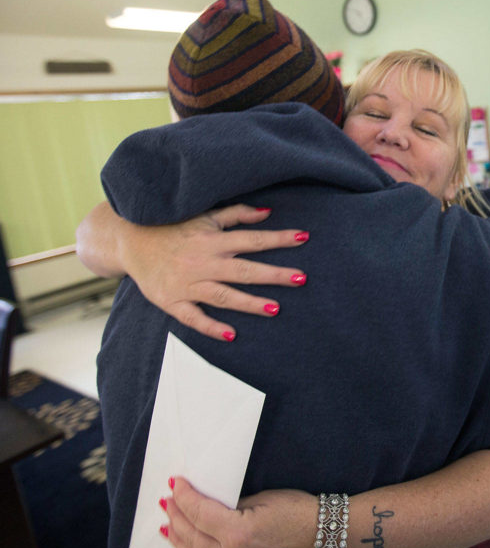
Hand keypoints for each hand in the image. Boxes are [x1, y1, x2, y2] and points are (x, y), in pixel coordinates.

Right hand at [120, 204, 309, 340]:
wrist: (127, 240)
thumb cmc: (172, 227)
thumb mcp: (204, 215)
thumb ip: (236, 214)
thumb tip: (268, 212)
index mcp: (211, 239)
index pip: (252, 239)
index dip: (278, 238)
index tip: (303, 238)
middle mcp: (202, 262)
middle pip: (243, 270)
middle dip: (273, 274)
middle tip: (300, 278)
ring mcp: (187, 283)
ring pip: (223, 295)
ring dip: (249, 302)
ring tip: (275, 308)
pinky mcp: (171, 301)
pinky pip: (192, 317)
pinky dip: (210, 327)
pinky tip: (231, 335)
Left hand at [164, 477, 316, 547]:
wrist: (325, 537)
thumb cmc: (299, 512)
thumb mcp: (263, 499)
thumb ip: (230, 506)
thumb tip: (205, 506)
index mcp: (238, 534)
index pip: (199, 513)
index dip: (184, 497)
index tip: (175, 484)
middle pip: (192, 537)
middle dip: (176, 517)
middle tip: (167, 501)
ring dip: (179, 541)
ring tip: (168, 526)